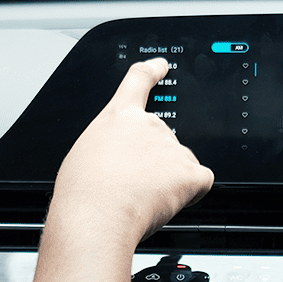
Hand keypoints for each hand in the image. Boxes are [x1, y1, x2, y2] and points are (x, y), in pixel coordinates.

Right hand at [10, 57, 211, 281]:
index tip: (160, 66)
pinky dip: (190, 193)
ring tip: (140, 199)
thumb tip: (119, 166)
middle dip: (153, 164)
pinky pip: (200, 182)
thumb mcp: (84, 155)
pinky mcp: (189, 171)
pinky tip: (168, 202)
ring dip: (168, 182)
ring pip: (179, 165)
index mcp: (118, 117)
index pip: (137, 83)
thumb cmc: (82, 194)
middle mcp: (149, 124)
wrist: (95, 216)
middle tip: (131, 188)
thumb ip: (108, 149)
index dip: (151, 72)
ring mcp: (172, 147)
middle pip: (161, 142)